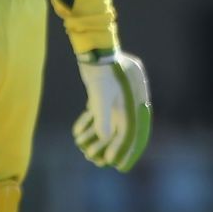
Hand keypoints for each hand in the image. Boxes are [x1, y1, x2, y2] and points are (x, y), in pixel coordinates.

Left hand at [74, 50, 152, 171]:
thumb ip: (102, 116)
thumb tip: (103, 138)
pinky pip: (98, 113)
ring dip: (96, 137)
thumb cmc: (100, 68)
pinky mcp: (104, 92)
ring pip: (107, 123)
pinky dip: (89, 123)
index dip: (123, 150)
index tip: (114, 164)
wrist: (94, 48)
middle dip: (107, 147)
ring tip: (84, 150)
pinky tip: (78, 133)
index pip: (131, 132)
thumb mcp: (100, 93)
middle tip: (96, 161)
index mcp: (134, 103)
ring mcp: (116, 97)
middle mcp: (129, 102)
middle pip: (119, 130)